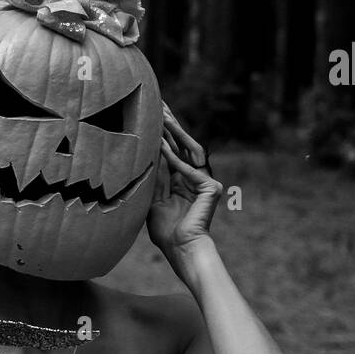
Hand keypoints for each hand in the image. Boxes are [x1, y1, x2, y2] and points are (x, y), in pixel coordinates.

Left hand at [146, 102, 223, 262]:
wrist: (181, 250)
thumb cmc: (167, 232)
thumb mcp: (154, 201)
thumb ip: (153, 181)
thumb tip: (144, 160)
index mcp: (184, 182)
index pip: (174, 151)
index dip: (164, 134)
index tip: (153, 115)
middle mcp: (196, 178)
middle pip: (183, 146)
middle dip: (171, 125)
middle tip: (159, 104)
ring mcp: (206, 182)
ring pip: (188, 152)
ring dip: (174, 134)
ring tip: (161, 115)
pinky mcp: (211, 188)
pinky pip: (187, 170)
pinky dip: (173, 158)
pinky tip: (161, 145)